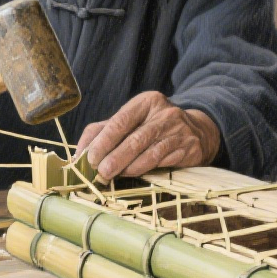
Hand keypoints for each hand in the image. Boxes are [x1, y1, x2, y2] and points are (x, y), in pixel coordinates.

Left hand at [78, 91, 219, 181]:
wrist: (198, 132)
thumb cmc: (154, 127)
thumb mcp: (132, 121)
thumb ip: (104, 131)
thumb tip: (78, 153)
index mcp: (146, 102)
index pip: (120, 120)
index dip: (104, 140)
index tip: (90, 158)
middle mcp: (164, 113)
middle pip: (135, 138)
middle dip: (115, 157)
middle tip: (100, 172)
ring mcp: (179, 131)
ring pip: (150, 152)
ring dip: (129, 166)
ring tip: (114, 175)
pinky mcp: (189, 148)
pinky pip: (164, 161)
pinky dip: (147, 169)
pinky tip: (135, 175)